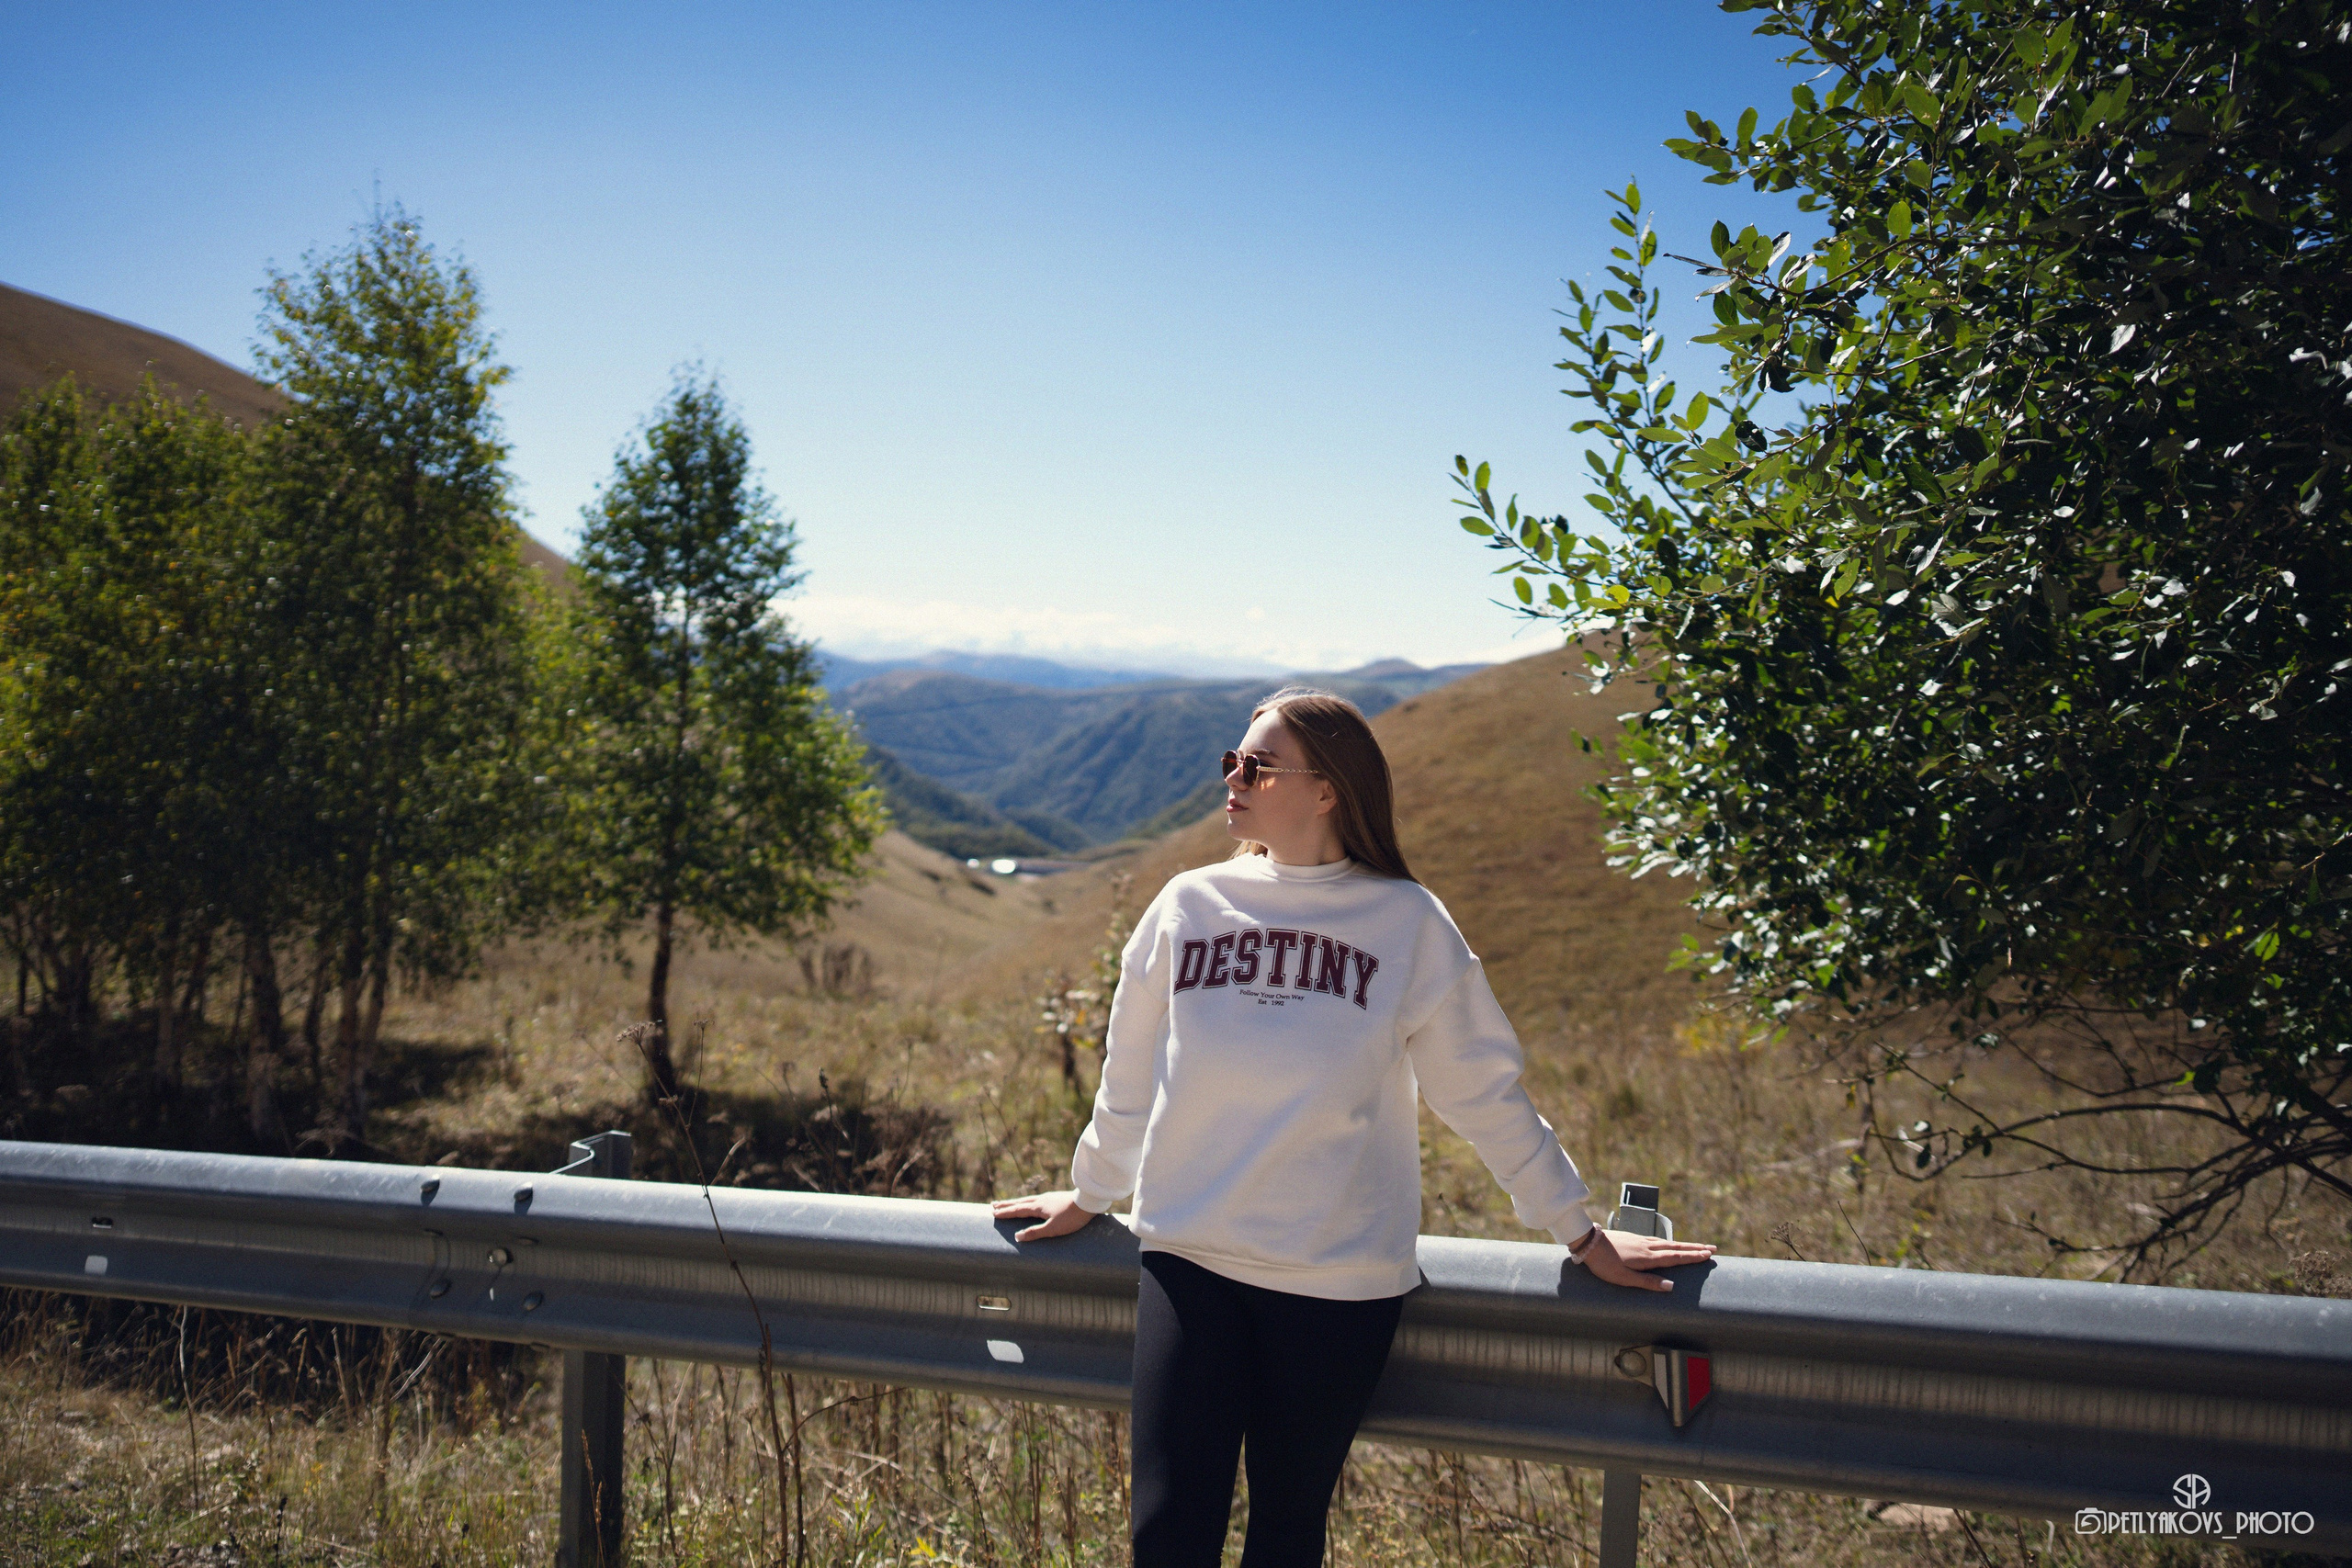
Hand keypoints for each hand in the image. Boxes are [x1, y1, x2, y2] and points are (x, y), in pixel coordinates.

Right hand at [990, 1189, 1093, 1242]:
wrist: (1089, 1202)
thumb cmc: (1071, 1217)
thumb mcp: (1052, 1229)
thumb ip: (1034, 1232)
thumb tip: (1017, 1236)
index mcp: (1038, 1207)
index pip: (1017, 1210)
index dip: (1005, 1212)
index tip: (993, 1213)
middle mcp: (1041, 1200)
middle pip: (1020, 1202)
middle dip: (1006, 1205)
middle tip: (993, 1205)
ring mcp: (1048, 1198)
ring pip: (1027, 1200)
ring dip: (1016, 1202)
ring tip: (1009, 1204)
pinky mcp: (1055, 1198)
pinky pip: (1035, 1200)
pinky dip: (1027, 1202)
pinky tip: (1032, 1203)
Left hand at [1578, 1228, 1715, 1291]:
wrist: (1587, 1242)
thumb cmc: (1604, 1264)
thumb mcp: (1624, 1278)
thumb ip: (1647, 1282)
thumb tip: (1671, 1286)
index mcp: (1647, 1258)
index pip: (1675, 1257)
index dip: (1693, 1256)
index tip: (1708, 1255)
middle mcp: (1647, 1247)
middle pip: (1676, 1247)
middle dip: (1695, 1248)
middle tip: (1712, 1248)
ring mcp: (1641, 1240)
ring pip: (1667, 1242)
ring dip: (1684, 1245)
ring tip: (1696, 1246)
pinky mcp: (1634, 1238)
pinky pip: (1658, 1240)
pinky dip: (1670, 1242)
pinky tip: (1669, 1244)